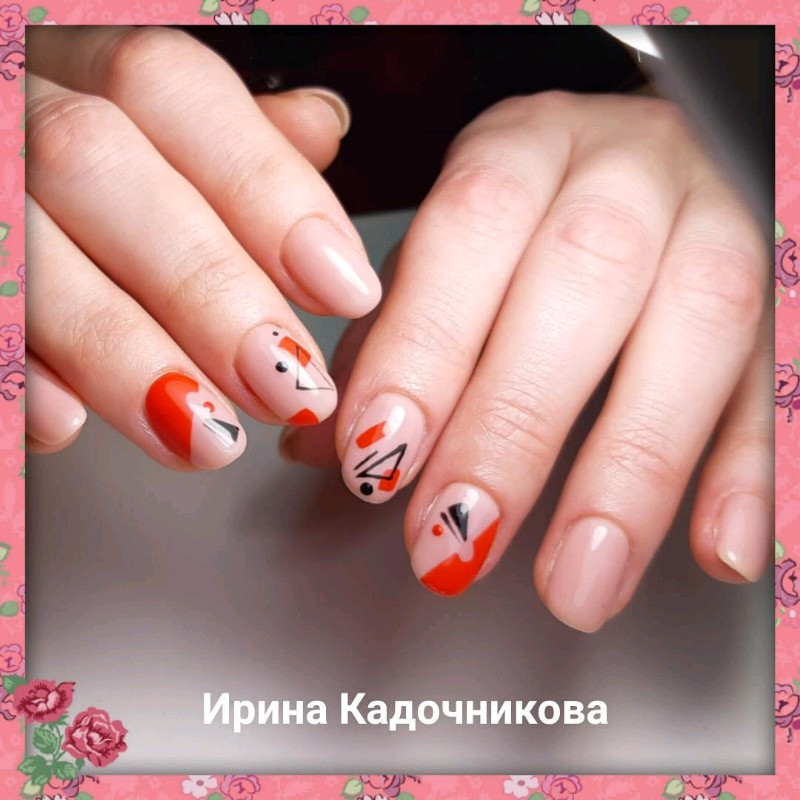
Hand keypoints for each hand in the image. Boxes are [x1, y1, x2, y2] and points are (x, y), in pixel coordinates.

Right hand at [24, 26, 379, 468]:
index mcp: (83, 63)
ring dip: (125, 354)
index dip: (270, 193)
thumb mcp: (164, 130)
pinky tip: (65, 425)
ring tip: (211, 438)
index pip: (175, 88)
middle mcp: (16, 107)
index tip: (349, 291)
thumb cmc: (91, 175)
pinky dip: (15, 374)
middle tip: (292, 386)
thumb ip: (238, 139)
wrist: (2, 168)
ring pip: (30, 254)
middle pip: (98, 165)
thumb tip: (321, 124)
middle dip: (209, 289)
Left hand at [284, 91, 770, 631]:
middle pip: (582, 279)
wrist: (646, 154)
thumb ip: (392, 337)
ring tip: (576, 584)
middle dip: (514, 424)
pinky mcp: (778, 296)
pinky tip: (715, 551)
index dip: (424, 348)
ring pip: (698, 328)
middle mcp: (627, 172)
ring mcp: (718, 225)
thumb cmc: (529, 214)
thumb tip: (321, 448)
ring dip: (631, 470)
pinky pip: (775, 375)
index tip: (377, 459)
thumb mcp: (450, 246)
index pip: (470, 228)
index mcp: (525, 149)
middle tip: (459, 539)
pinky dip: (747, 470)